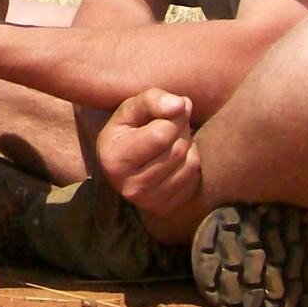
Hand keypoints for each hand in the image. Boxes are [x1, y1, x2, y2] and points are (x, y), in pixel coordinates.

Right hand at [95, 88, 201, 219]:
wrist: (123, 163)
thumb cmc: (128, 129)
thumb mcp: (130, 108)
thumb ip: (151, 99)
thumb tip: (180, 104)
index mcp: (114, 157)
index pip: (161, 134)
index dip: (171, 116)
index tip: (167, 110)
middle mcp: (129, 186)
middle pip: (177, 149)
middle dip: (181, 130)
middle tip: (172, 123)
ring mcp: (148, 201)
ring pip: (189, 164)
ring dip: (188, 145)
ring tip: (173, 139)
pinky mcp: (165, 207)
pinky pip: (193, 178)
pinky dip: (191, 162)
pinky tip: (176, 157)